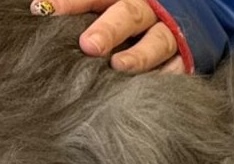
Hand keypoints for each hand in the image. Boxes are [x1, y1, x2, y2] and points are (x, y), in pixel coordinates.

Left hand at [30, 0, 188, 73]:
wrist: (193, 15)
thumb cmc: (136, 15)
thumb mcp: (110, 6)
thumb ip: (84, 10)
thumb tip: (40, 14)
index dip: (70, 3)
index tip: (41, 11)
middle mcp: (147, 10)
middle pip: (128, 14)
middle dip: (108, 29)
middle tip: (88, 46)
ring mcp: (169, 32)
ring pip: (157, 41)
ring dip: (139, 55)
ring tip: (119, 66)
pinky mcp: (189, 55)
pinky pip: (178, 66)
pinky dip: (166, 76)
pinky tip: (149, 86)